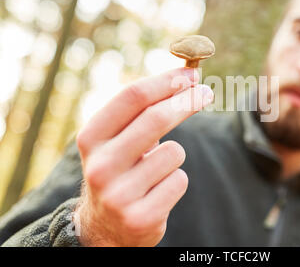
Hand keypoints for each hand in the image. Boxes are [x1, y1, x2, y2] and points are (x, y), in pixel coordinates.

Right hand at [74, 67, 212, 245]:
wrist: (105, 227)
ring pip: (174, 152)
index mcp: (91, 138)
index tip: (191, 73)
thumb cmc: (120, 169)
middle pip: (155, 118)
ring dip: (174, 155)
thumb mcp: (117, 140)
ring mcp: (119, 195)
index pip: (132, 97)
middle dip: (187, 100)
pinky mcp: (141, 218)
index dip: (166, 81)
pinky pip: (179, 180)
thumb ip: (143, 111)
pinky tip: (156, 192)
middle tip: (206, 92)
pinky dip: (175, 180)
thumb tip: (188, 78)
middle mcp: (100, 165)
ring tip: (156, 170)